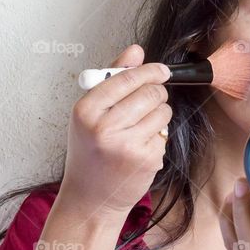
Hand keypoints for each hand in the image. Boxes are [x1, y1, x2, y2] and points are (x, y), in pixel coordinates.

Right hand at [58, 43, 171, 221]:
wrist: (90, 198)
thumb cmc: (90, 152)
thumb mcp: (91, 113)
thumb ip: (113, 78)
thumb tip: (136, 50)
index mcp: (86, 110)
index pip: (127, 78)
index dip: (150, 71)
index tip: (162, 71)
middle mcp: (104, 127)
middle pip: (150, 92)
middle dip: (156, 94)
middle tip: (149, 102)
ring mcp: (126, 145)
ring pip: (163, 112)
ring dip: (159, 115)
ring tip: (140, 128)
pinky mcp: (146, 159)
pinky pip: (164, 134)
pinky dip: (157, 137)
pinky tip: (140, 148)